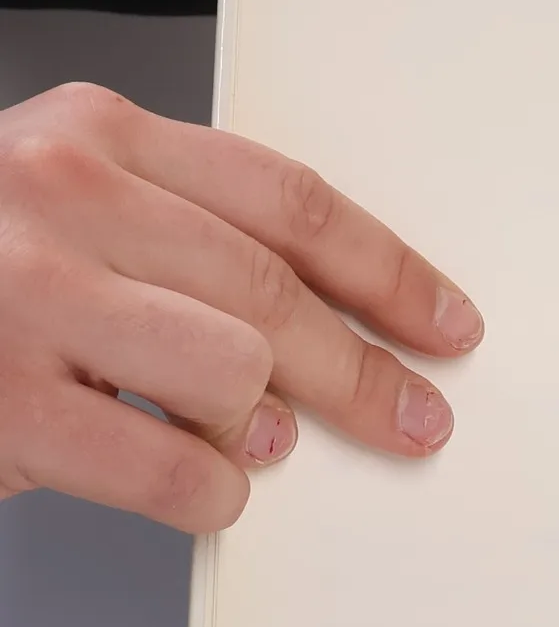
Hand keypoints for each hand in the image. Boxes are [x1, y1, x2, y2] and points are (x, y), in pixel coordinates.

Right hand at [0, 83, 482, 532]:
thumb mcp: (59, 207)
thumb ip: (180, 237)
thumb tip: (332, 323)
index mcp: (95, 136)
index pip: (289, 200)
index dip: (389, 270)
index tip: (446, 322)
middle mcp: (61, 197)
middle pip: (278, 292)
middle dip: (365, 371)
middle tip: (413, 418)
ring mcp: (24, 298)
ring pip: (237, 370)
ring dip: (259, 425)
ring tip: (243, 439)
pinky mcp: (4, 405)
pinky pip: (176, 465)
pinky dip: (209, 490)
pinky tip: (199, 483)